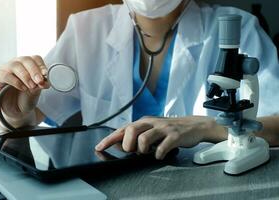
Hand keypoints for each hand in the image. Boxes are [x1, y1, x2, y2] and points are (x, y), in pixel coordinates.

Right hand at [0, 55, 49, 119]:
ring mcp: (6, 69)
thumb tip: (45, 81)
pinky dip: (16, 82)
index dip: (41, 65)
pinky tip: (22, 88)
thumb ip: (40, 84)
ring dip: (25, 76)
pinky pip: (6, 75)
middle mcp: (17, 63)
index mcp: (28, 64)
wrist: (16, 110)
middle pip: (25, 60)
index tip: (45, 74)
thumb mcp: (36, 91)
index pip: (35, 58)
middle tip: (39, 81)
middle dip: (34, 71)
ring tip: (31, 86)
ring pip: (15, 65)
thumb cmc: (26, 97)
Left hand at [95, 116, 224, 159]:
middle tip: (133, 151)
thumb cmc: (169, 130)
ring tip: (148, 153)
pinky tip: (160, 155)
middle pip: (130, 130)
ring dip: (142, 150)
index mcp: (143, 122)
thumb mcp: (151, 129)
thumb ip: (136, 136)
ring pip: (144, 139)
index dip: (109, 139)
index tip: (99, 147)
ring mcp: (163, 128)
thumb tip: (118, 145)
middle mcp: (151, 123)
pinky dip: (158, 154)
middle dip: (127, 145)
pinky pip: (162, 147)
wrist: (194, 125)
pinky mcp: (175, 135)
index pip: (122, 129)